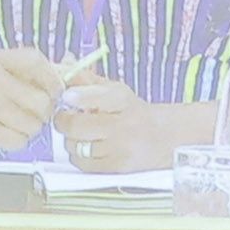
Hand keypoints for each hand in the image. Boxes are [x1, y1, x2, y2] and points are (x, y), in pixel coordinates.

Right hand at [0, 46, 72, 157]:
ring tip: (7, 123)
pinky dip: (13, 141)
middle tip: (26, 113)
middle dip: (40, 112)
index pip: (36, 60)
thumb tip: (71, 67)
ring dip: (26, 129)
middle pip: (41, 100)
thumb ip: (29, 71)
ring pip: (33, 124)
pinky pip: (19, 140)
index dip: (53, 78)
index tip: (55, 90)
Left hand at [45, 76, 190, 173]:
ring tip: (81, 135)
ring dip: (71, 140)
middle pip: (77, 126)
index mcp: (122, 99)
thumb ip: (88, 79)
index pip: (96, 96)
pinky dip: (79, 157)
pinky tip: (88, 150)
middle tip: (65, 119)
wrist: (166, 138)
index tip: (66, 96)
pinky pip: (83, 164)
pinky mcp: (118, 168)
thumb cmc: (133, 112)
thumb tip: (64, 62)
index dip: (77, 97)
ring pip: (75, 146)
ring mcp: (120, 148)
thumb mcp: (116, 91)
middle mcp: (123, 124)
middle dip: (64, 122)